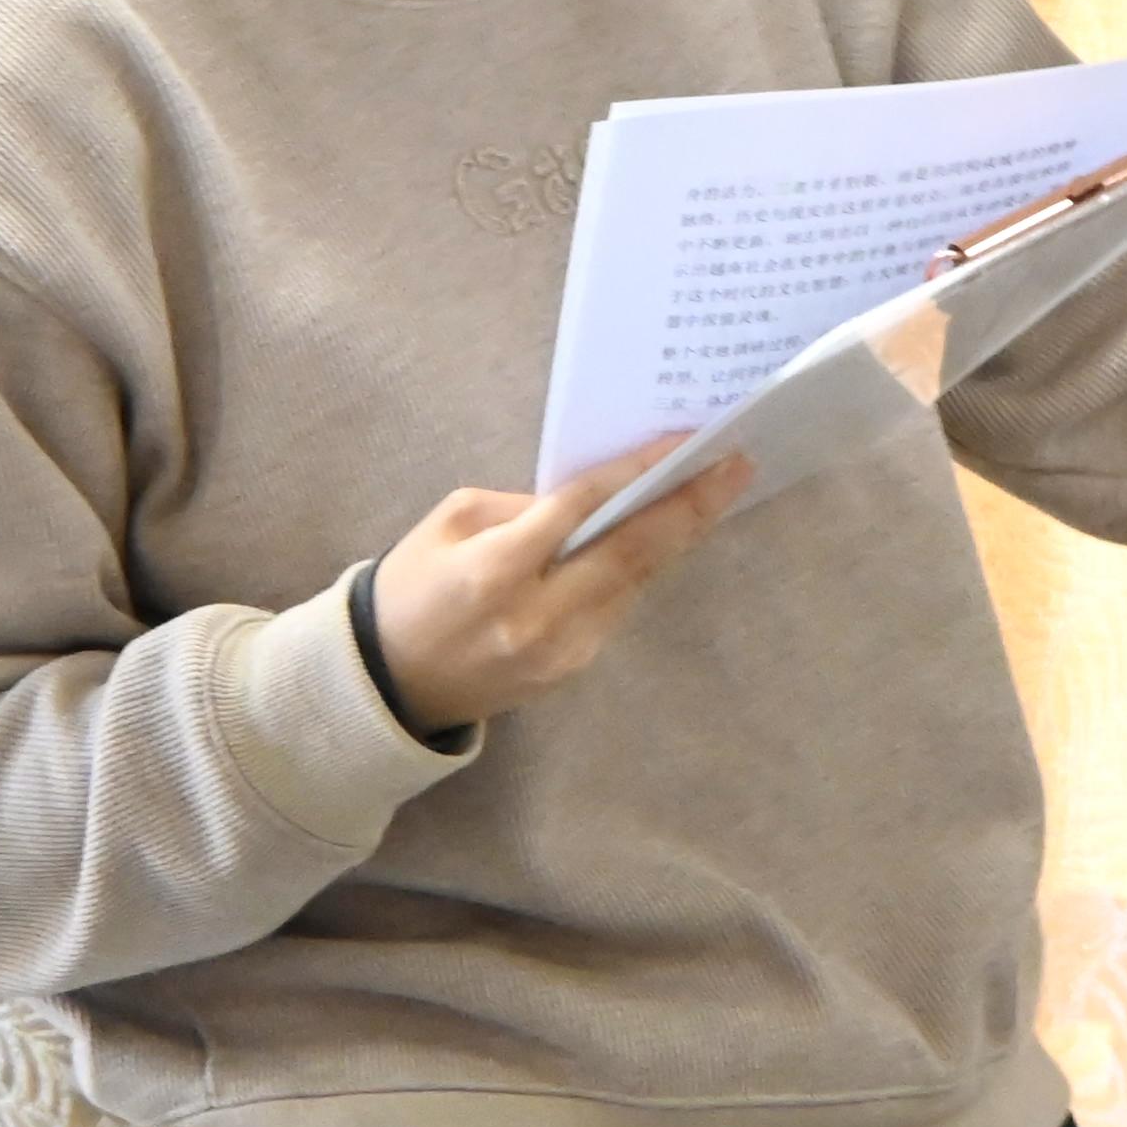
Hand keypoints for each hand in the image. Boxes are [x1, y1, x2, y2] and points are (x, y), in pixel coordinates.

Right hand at [369, 440, 751, 732]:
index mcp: (494, 572)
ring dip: (680, 535)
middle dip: (689, 506)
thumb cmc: (411, 589)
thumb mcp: (449, 524)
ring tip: (719, 490)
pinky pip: (619, 607)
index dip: (636, 472)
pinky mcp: (571, 671)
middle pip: (629, 553)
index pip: (581, 510)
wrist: (389, 684)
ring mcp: (560, 652)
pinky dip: (647, 567)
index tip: (684, 442)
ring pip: (634, 582)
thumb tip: (592, 497)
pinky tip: (673, 534)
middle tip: (736, 464)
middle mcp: (536, 617)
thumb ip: (522, 507)